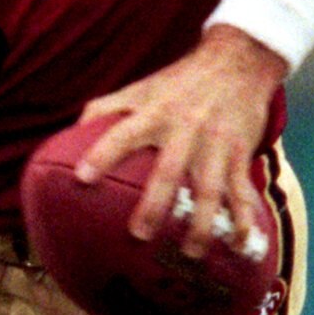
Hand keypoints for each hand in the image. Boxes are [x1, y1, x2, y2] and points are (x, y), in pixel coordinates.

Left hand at [72, 26, 284, 259]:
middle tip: (139, 235)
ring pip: (209, 190)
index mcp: (155, 112)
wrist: (238, 60)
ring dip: (201, 224)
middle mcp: (186, 129)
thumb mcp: (141, 88)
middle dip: (154, 204)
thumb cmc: (180, 81)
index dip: (102, 153)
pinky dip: (243, 219)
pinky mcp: (240, 154)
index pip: (123, 133)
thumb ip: (105, 108)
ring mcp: (216, 144)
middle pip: (169, 171)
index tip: (82, 178)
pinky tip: (238, 245)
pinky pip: (242, 191)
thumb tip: (70, 133)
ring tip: (191, 254)